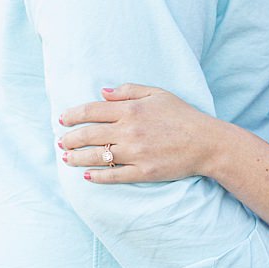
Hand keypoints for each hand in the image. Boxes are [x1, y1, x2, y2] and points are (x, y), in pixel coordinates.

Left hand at [56, 83, 218, 183]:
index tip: (62, 119)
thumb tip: (102, 92)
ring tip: (66, 157)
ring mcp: (136, 153)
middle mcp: (130, 131)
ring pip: (96, 157)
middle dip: (70, 138)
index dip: (73, 115)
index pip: (92, 111)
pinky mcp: (143, 172)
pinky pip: (114, 176)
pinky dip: (97, 176)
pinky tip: (86, 175)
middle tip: (61, 141)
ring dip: (77, 157)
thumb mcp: (157, 94)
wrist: (207, 143)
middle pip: (89, 135)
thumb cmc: (182, 115)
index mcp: (131, 110)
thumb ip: (128, 91)